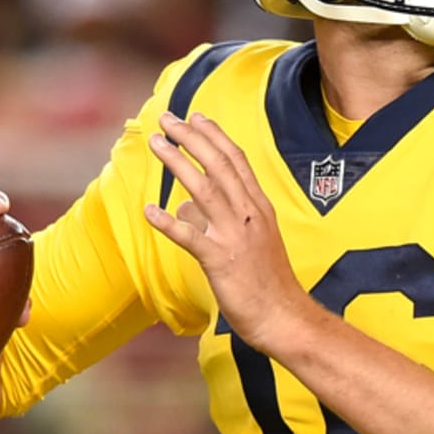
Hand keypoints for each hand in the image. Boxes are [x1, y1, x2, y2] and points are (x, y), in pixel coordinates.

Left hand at [143, 112, 306, 352]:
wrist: (285, 317)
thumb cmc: (268, 283)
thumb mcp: (250, 243)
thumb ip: (216, 220)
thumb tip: (181, 208)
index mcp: (259, 209)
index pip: (237, 162)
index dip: (215, 136)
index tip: (195, 116)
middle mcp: (249, 216)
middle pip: (220, 166)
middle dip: (193, 138)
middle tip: (168, 119)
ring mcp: (236, 237)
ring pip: (205, 191)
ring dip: (179, 164)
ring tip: (157, 144)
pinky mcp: (221, 262)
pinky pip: (190, 238)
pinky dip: (169, 223)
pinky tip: (149, 210)